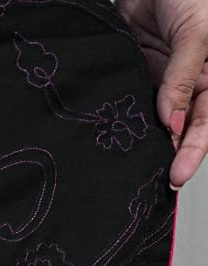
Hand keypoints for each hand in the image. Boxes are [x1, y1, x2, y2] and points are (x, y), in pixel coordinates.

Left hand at [118, 0, 207, 184]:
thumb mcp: (197, 30)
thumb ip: (183, 77)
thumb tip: (171, 122)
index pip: (207, 122)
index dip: (194, 150)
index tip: (177, 174)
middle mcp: (195, 82)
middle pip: (183, 130)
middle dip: (169, 156)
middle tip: (153, 184)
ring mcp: (166, 81)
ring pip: (158, 122)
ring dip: (147, 143)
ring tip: (133, 171)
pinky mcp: (141, 74)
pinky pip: (136, 103)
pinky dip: (128, 121)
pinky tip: (118, 141)